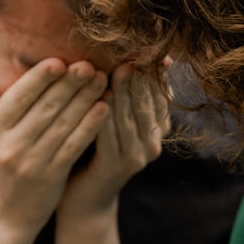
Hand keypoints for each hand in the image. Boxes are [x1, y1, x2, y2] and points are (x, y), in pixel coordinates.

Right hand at [0, 59, 109, 241]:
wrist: (3, 218)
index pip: (19, 97)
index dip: (40, 77)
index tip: (59, 59)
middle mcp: (10, 145)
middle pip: (45, 107)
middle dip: (69, 83)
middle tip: (88, 63)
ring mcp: (32, 162)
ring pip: (63, 123)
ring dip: (85, 99)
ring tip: (101, 80)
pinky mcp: (52, 176)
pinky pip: (74, 145)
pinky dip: (90, 125)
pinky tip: (104, 108)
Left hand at [58, 63, 170, 221]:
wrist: (84, 199)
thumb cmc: (93, 152)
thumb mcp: (113, 120)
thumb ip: (123, 94)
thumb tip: (129, 53)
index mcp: (156, 129)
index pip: (159, 92)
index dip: (153, 69)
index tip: (147, 44)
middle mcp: (152, 143)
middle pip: (147, 101)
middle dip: (141, 74)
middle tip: (135, 48)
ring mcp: (137, 156)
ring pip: (131, 115)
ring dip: (125, 90)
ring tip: (120, 66)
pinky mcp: (116, 166)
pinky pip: (110, 133)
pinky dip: (105, 113)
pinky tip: (98, 96)